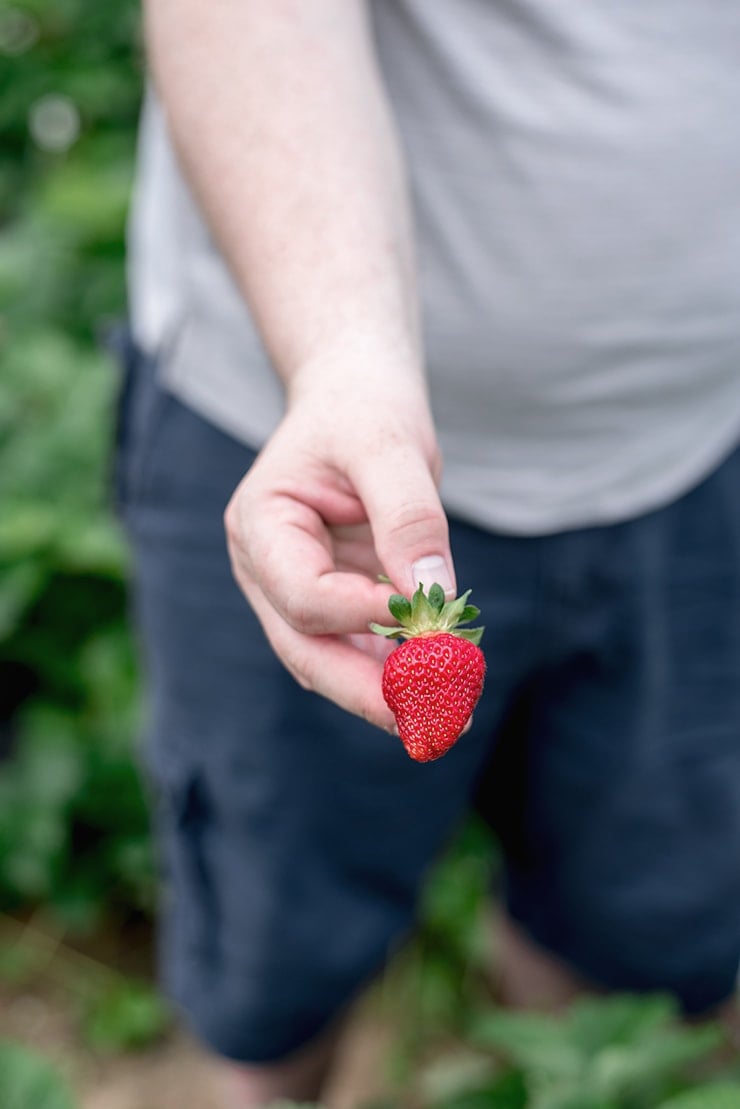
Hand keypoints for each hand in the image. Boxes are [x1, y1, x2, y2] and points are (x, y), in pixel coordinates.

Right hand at [224, 376, 454, 728]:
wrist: (355, 394)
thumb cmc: (364, 407)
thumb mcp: (389, 444)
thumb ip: (407, 516)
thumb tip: (433, 596)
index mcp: (260, 525)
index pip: (302, 594)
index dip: (361, 615)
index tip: (427, 619)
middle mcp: (267, 568)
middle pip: (306, 649)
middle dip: (369, 691)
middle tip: (434, 723)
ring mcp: (294, 590)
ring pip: (330, 661)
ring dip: (387, 691)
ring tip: (450, 714)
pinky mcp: (332, 600)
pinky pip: (358, 647)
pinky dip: (397, 668)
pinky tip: (443, 681)